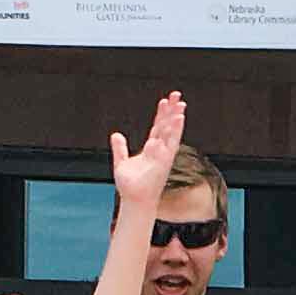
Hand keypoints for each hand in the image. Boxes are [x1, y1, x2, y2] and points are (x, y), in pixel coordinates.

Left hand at [112, 90, 185, 204]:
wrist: (133, 200)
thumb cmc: (130, 185)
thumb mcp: (121, 162)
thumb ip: (120, 148)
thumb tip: (116, 134)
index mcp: (152, 149)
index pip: (158, 127)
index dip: (162, 114)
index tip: (165, 100)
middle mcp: (161, 150)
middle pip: (167, 126)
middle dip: (172, 110)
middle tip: (177, 94)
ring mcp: (163, 156)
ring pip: (171, 133)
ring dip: (176, 119)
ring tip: (180, 105)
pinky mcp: (163, 162)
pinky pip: (169, 144)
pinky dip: (173, 131)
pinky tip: (176, 120)